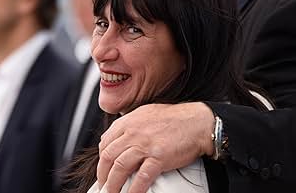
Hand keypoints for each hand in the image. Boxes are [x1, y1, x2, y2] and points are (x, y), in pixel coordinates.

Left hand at [97, 102, 214, 192]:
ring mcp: (145, 145)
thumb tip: (116, 137)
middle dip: (103, 174)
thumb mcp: (144, 114)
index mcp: (128, 122)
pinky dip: (134, 189)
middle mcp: (133, 133)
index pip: (105, 142)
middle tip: (103, 185)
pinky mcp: (159, 157)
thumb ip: (129, 125)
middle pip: (108, 156)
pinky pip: (142, 177)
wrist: (197, 122)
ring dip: (113, 184)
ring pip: (120, 167)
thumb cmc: (174, 118)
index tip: (103, 168)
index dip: (101, 159)